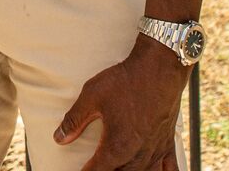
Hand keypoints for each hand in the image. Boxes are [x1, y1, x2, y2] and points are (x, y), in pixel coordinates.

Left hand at [54, 36, 187, 170]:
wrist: (159, 68)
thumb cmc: (126, 81)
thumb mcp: (92, 96)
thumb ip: (74, 120)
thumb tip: (59, 138)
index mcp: (115, 148)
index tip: (82, 170)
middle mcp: (136, 156)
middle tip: (100, 165)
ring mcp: (154, 151)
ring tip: (120, 168)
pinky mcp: (168, 144)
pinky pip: (170, 170)